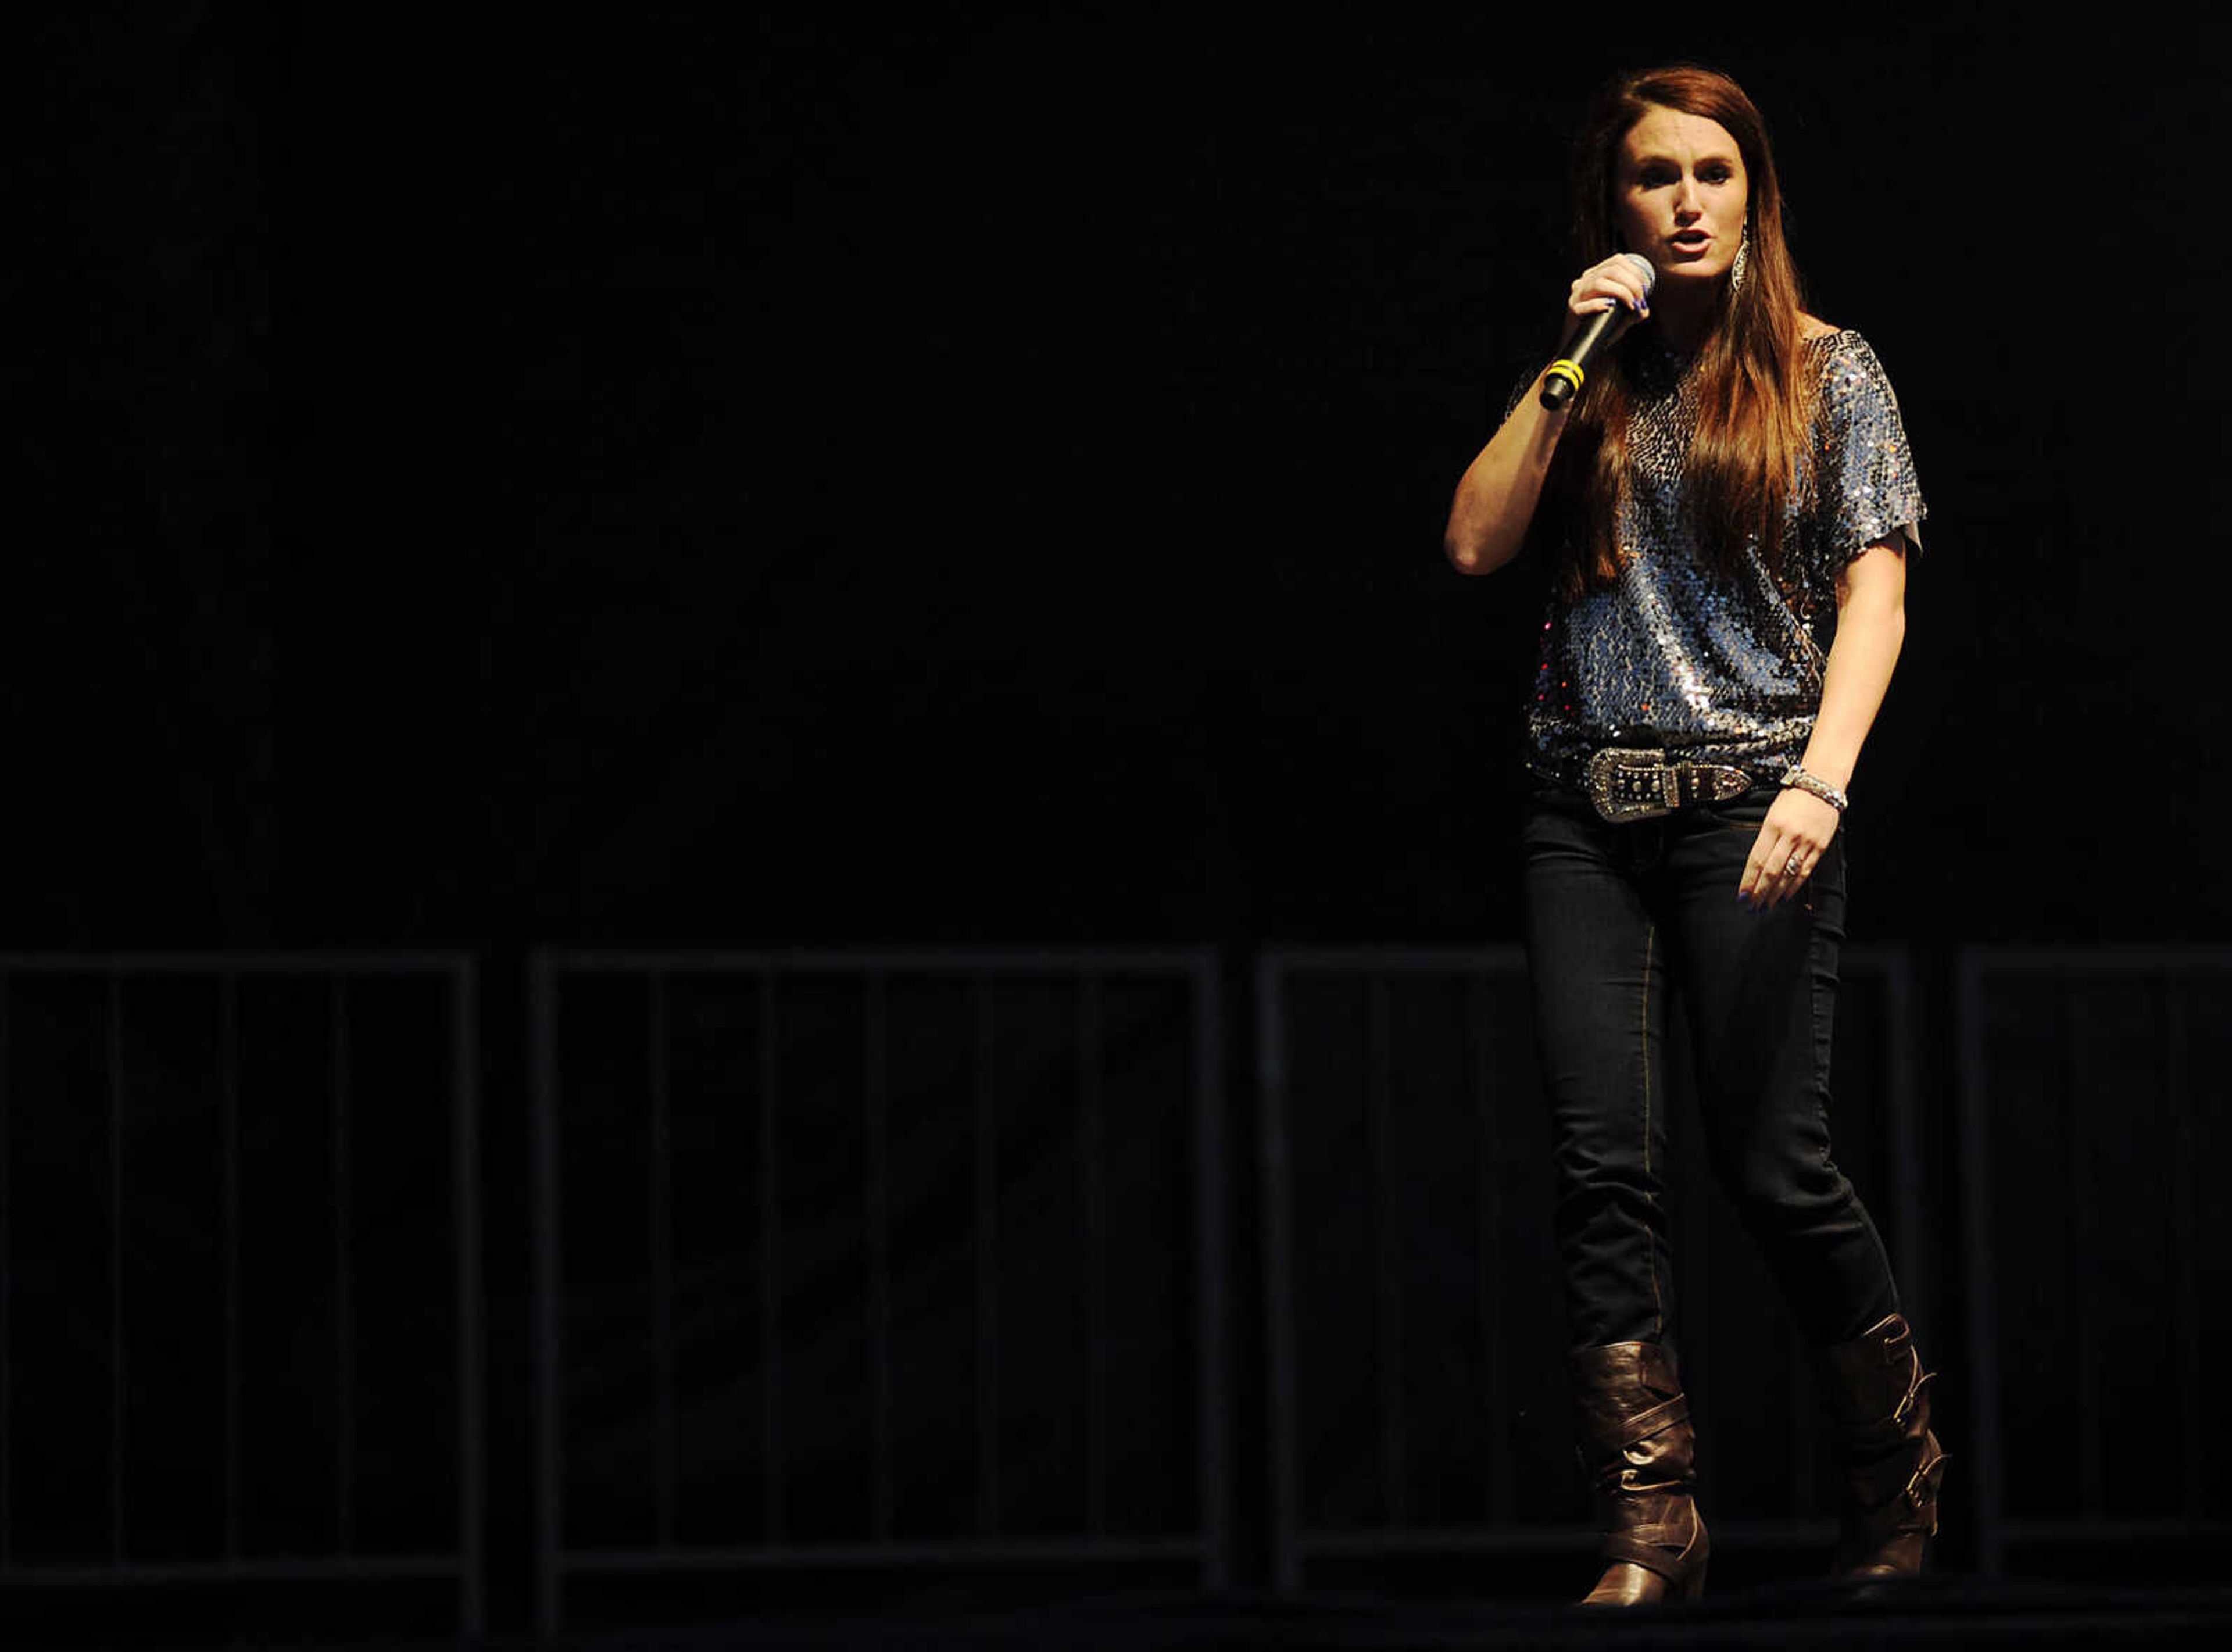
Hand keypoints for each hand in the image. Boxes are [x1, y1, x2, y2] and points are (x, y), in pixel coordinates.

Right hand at [1561, 255, 1651, 347]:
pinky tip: (1610, 307)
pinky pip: (1585, 305)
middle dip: (1632, 284)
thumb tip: (1643, 309)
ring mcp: (1578, 294)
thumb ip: (1635, 309)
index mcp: (1597, 274)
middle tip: (1640, 299)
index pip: (1617, 261)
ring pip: (1599, 283)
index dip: (1635, 272)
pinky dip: (1599, 304)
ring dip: (1621, 292)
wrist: (1583, 344)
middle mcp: (1586, 280)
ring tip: (1631, 305)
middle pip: (1612, 270)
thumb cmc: (1603, 325)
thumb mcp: (1623, 314)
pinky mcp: (1573, 309)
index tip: (1645, 288)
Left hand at [1739, 788, 1840, 910]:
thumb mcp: (1771, 814)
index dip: (1749, 880)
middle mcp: (1789, 835)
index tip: (1742, 895)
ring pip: (1789, 874)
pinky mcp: (1820, 846)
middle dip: (1760, 891)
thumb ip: (1765, 839)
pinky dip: (1794, 886)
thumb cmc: (1793, 798)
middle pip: (1771, 871)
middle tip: (1752, 907)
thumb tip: (1757, 866)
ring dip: (1776, 893)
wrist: (1822, 784)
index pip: (1757, 859)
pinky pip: (1805, 871)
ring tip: (1766, 905)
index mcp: (1772, 826)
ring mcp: (1806, 842)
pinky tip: (1785, 896)